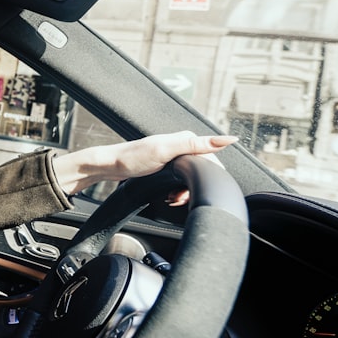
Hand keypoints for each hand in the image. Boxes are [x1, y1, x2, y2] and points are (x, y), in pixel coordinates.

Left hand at [51, 131, 237, 195]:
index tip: (194, 188)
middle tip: (178, 196)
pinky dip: (177, 193)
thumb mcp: (166, 151)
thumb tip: (227, 139)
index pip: (213, 159)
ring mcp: (174, 157)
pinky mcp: (167, 167)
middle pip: (202, 172)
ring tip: (173, 198)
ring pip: (191, 180)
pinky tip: (169, 197)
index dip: (209, 177)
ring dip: (184, 193)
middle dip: (194, 188)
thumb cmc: (133, 158)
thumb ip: (195, 145)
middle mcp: (182, 146)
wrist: (110, 166)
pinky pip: (181, 183)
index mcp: (186, 139)